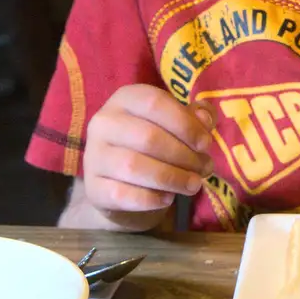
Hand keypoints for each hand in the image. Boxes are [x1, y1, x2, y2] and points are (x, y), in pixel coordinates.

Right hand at [81, 84, 215, 230]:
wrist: (119, 184)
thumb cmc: (154, 146)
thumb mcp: (175, 124)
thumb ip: (194, 117)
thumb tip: (205, 119)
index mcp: (125, 99)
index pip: (154, 103)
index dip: (185, 124)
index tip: (206, 144)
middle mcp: (103, 123)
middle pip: (148, 137)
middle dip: (184, 156)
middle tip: (205, 168)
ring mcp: (94, 156)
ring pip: (134, 166)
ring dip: (173, 178)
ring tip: (194, 185)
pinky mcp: (93, 188)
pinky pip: (124, 194)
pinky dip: (152, 198)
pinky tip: (168, 198)